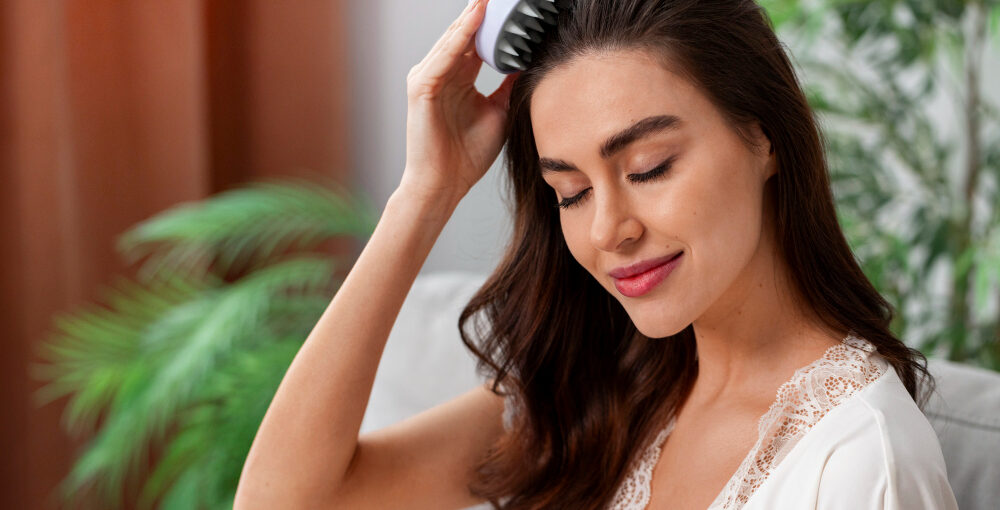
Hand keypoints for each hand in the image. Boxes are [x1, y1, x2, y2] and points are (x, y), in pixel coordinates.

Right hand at [400, 0, 519, 203]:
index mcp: (458, 78)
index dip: (495, 21)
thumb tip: (530, 62)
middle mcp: (442, 73)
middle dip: (483, 10)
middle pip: (464, 32)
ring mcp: (428, 78)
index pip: (477, 39)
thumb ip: (510, 85)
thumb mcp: (500, 111)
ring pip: (454, 37)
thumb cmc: (468, 155)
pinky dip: (460, 35)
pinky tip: (476, 17)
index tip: (515, 5)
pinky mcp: (422, 88)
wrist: (445, 185)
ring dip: (474, 15)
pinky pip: (444, 55)